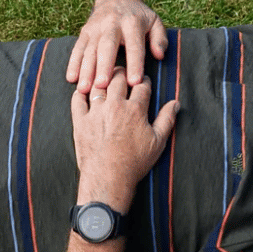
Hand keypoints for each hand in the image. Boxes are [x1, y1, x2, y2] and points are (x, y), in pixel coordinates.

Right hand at [65, 0, 167, 93]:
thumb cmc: (140, 17)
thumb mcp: (155, 22)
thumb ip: (160, 39)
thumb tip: (159, 55)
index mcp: (132, 23)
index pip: (134, 46)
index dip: (135, 64)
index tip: (134, 82)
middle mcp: (112, 23)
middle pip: (107, 46)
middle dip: (103, 66)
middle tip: (102, 86)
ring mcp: (96, 27)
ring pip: (90, 49)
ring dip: (86, 69)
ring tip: (84, 89)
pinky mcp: (85, 31)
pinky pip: (78, 48)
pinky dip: (73, 63)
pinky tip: (71, 78)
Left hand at [69, 68, 178, 207]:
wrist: (108, 179)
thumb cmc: (135, 163)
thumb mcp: (158, 142)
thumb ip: (167, 119)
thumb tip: (176, 103)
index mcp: (135, 109)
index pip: (142, 84)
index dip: (144, 80)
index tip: (143, 82)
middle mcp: (115, 106)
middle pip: (118, 77)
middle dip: (123, 72)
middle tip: (123, 73)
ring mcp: (95, 112)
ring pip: (98, 85)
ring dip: (102, 79)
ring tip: (104, 78)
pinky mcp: (80, 121)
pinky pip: (77, 99)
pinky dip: (80, 93)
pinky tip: (84, 91)